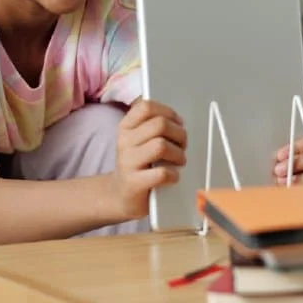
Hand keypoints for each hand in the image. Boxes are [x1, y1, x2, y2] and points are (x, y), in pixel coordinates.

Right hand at [113, 99, 187, 219]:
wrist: (120, 195)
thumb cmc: (136, 164)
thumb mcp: (137, 139)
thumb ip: (153, 126)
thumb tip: (178, 120)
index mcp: (125, 127)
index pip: (146, 107)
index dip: (167, 112)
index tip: (177, 122)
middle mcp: (124, 142)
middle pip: (159, 124)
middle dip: (179, 133)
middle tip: (182, 144)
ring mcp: (127, 162)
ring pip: (161, 145)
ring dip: (178, 154)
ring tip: (179, 161)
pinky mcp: (134, 183)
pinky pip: (162, 173)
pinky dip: (173, 174)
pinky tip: (172, 176)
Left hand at [272, 96, 302, 184]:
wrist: (273, 190)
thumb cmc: (281, 167)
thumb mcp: (282, 145)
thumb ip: (294, 124)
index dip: (299, 145)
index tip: (280, 154)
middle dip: (298, 161)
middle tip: (278, 168)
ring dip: (301, 175)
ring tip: (282, 180)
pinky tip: (292, 189)